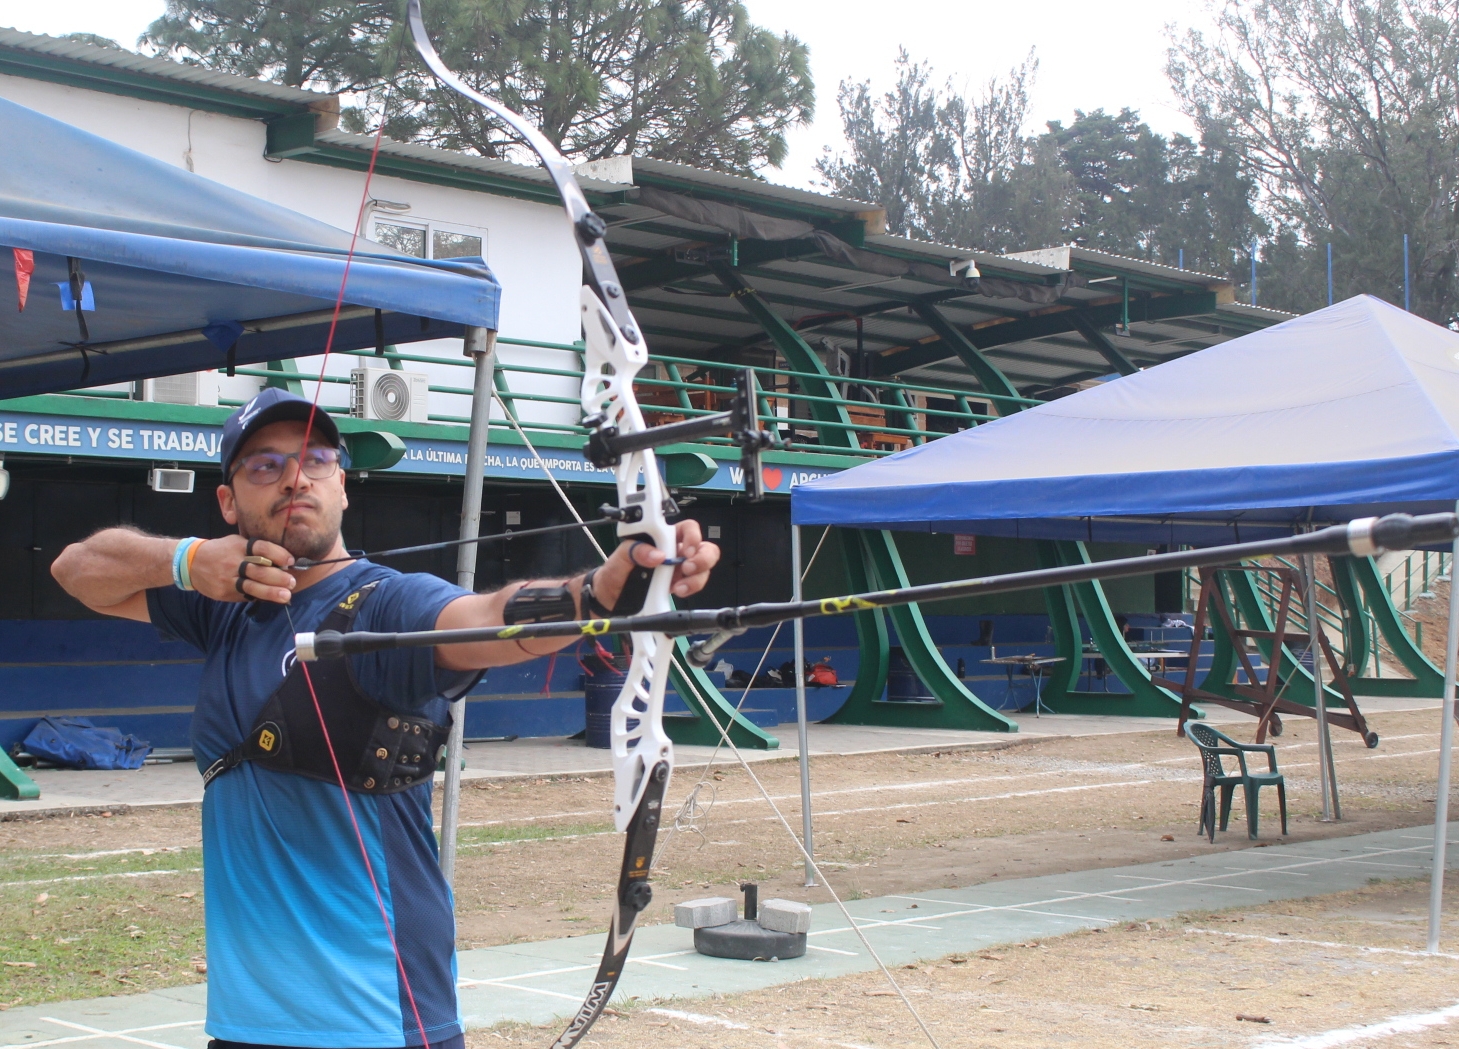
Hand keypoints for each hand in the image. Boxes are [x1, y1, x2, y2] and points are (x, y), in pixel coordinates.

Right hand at [189, 536, 296, 604]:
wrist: (191, 563)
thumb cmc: (221, 551)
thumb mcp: (236, 542)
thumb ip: (255, 549)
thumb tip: (282, 559)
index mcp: (239, 546)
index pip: (262, 548)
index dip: (278, 554)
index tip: (290, 561)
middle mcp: (234, 561)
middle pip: (259, 570)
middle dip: (278, 577)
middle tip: (292, 582)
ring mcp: (228, 578)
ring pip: (252, 586)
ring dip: (271, 592)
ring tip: (286, 595)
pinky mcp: (224, 591)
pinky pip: (244, 595)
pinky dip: (259, 597)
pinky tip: (271, 599)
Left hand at [594, 520, 719, 606]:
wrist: (610, 596)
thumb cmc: (614, 571)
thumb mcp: (619, 556)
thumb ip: (635, 550)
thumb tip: (657, 555)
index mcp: (661, 537)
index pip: (687, 529)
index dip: (692, 537)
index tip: (685, 550)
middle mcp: (674, 551)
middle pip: (703, 548)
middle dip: (703, 558)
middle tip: (687, 568)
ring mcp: (678, 570)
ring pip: (703, 568)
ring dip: (697, 578)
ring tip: (679, 587)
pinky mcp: (678, 585)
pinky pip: (694, 584)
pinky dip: (691, 589)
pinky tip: (676, 591)